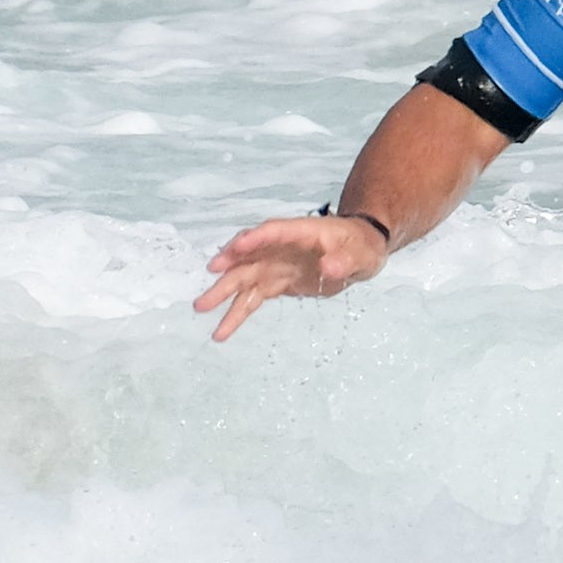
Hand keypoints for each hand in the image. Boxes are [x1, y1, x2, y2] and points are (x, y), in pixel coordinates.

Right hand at [193, 209, 386, 338]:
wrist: (360, 252)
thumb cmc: (360, 246)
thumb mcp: (360, 254)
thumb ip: (344, 261)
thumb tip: (328, 268)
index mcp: (299, 232)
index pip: (272, 232)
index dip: (254, 239)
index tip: (235, 248)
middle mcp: (280, 247)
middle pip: (248, 258)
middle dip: (227, 273)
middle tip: (208, 286)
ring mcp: (275, 265)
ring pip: (244, 280)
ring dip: (224, 295)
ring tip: (202, 310)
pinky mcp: (277, 282)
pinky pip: (253, 298)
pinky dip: (238, 312)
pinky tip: (223, 330)